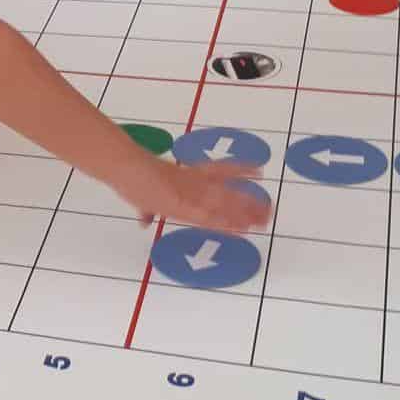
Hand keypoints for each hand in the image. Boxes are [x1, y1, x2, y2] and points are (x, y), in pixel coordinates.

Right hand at [119, 158, 272, 235]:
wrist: (129, 170)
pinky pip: (212, 218)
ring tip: (265, 220)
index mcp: (188, 175)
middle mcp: (197, 183)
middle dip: (249, 202)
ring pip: (226, 203)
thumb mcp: (143, 197)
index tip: (260, 171)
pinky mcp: (186, 207)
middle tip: (270, 209)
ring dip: (246, 213)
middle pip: (230, 191)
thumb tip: (144, 220)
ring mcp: (193, 193)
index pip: (221, 170)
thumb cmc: (133, 178)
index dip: (241, 170)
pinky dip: (227, 224)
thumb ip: (147, 210)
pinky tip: (242, 230)